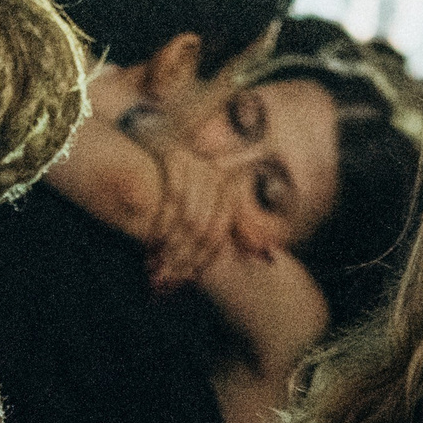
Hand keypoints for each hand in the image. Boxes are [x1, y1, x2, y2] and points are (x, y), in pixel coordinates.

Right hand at [123, 104, 244, 292]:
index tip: (185, 279)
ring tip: (158, 266)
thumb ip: (238, 230)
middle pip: (202, 229)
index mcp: (228, 190)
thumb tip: (269, 257)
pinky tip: (153, 241)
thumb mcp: (208, 204)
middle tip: (166, 279)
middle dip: (183, 258)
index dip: (202, 260)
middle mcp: (217, 176)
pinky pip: (172, 197)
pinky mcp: (175, 156)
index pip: (218, 234)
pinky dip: (162, 223)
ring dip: (172, 246)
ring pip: (188, 217)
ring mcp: (197, 165)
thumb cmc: (181, 182)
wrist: (155, 142)